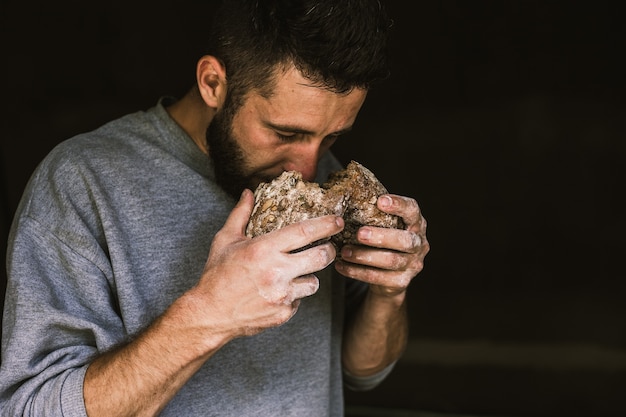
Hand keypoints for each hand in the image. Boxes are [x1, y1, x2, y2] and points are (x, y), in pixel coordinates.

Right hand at [188, 189, 343, 338]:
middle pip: (321, 257)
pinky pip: (299, 300)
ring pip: (314, 282)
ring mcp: (282, 295)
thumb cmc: (217, 275)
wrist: (210, 314)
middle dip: (329, 250)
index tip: (337, 220)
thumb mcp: (225, 240)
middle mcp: (276, 271)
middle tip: (327, 247)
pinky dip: (294, 295)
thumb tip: (249, 193)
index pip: (305, 232)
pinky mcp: (283, 313)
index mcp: (264, 249)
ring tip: (296, 272)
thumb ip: (240, 214)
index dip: (326, 225)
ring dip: (309, 275)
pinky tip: (279, 291)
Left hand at [335, 194, 428, 295]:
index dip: (398, 205)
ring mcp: (412, 265)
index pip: (412, 210)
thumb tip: (338, 195)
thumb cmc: (382, 242)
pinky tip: (341, 266)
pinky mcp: (401, 282)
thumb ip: (372, 214)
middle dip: (381, 236)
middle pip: (405, 240)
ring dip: (365, 256)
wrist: (389, 277)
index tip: (380, 201)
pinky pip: (378, 278)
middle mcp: (419, 244)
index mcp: (415, 224)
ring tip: (344, 251)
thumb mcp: (383, 226)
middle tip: (359, 233)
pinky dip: (357, 272)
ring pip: (391, 261)